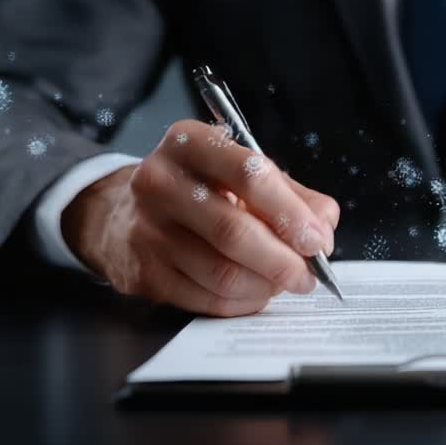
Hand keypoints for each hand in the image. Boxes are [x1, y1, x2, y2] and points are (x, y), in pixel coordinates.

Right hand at [62, 120, 339, 316]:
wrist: (120, 213)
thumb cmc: (198, 187)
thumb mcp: (239, 171)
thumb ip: (290, 193)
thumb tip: (325, 225)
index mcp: (190, 142)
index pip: (249, 174)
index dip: (290, 212)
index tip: (318, 240)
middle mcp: (160, 182)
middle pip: (234, 231)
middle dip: (283, 259)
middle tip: (309, 274)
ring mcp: (147, 230)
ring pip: (221, 272)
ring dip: (266, 285)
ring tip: (285, 282)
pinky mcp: (143, 273)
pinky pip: (206, 299)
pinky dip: (243, 302)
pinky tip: (257, 292)